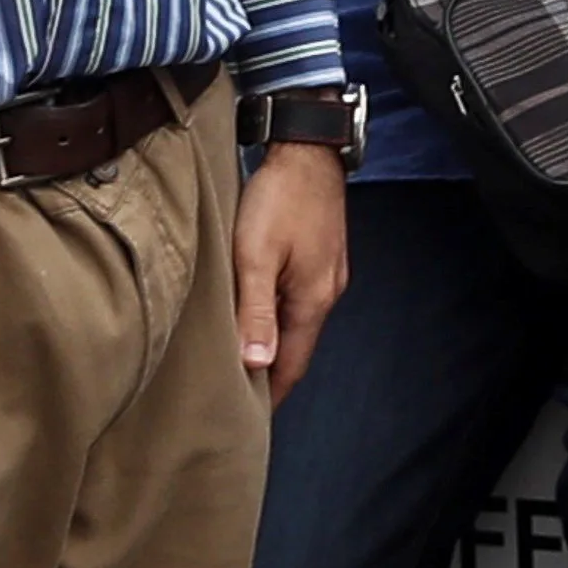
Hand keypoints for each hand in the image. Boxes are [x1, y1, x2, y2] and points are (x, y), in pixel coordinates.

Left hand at [235, 141, 349, 402]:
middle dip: (271, 372)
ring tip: (243, 358)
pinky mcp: (323, 257)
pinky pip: (299, 299)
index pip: (291, 365)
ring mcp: (329, 274)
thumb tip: (255, 363)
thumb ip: (255, 310)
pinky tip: (259, 312)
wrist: (308, 149)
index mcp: (312, 300)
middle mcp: (327, 293)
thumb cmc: (279, 198)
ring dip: (274, 341)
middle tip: (237, 394)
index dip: (270, 394)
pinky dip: (279, 315)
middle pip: (297, 346)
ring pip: (298, 322)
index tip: (247, 418)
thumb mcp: (255, 255)